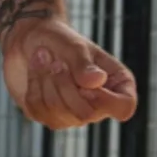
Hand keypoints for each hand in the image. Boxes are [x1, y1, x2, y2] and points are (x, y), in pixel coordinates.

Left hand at [1, 19, 137, 128]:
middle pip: (86, 114)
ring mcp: (73, 115)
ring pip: (59, 113)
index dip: (105, 100)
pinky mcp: (48, 116)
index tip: (85, 81)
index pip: (124, 107)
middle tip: (57, 61)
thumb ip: (84, 65)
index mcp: (116, 85)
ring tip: (43, 58)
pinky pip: (39, 111)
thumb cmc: (61, 40)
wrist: (32, 39)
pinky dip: (34, 86)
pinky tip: (36, 70)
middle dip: (65, 85)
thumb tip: (96, 81)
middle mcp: (98, 105)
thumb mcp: (74, 45)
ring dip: (46, 81)